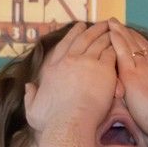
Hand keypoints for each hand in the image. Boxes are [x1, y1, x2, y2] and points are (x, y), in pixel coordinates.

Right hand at [23, 21, 116, 135]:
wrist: (70, 122)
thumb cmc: (52, 120)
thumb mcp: (33, 108)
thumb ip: (30, 95)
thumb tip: (28, 87)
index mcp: (52, 68)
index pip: (63, 46)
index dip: (72, 34)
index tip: (78, 27)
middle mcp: (69, 61)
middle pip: (82, 40)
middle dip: (91, 30)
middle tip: (99, 24)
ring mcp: (86, 63)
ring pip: (98, 43)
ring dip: (104, 34)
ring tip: (111, 29)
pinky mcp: (103, 70)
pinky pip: (110, 53)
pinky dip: (114, 47)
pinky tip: (119, 44)